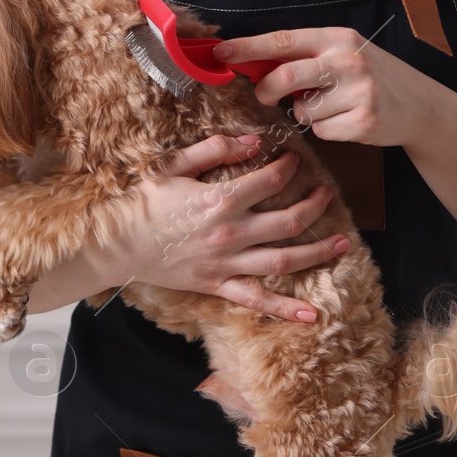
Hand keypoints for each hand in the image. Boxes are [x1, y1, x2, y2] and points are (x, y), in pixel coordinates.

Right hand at [96, 133, 350, 322]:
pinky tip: (313, 316)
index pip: (271, 180)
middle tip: (327, 195)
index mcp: (220, 199)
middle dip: (315, 206)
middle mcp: (231, 233)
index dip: (289, 167)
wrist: (114, 243)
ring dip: (316, 252)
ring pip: (283, 260)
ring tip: (342, 244)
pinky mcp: (218, 285)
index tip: (294, 160)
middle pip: (288, 220)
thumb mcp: (174, 166)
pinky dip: (285, 310)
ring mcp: (226, 263)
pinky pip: (257, 300)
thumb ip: (215, 150)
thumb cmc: (142, 202)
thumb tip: (254, 140)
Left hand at [211, 27, 441, 147]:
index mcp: (338, 38)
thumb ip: (306, 57)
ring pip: (304, 110)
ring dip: (309, 114)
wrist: (421, 105)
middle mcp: (348, 60)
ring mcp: (359, 91)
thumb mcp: (344, 54)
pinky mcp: (365, 121)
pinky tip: (348, 121)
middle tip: (266, 96)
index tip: (221, 53)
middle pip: (285, 77)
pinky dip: (328, 130)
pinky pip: (323, 131)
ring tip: (333, 106)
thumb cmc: (372, 77)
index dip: (248, 47)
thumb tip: (255, 65)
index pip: (283, 40)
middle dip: (267, 90)